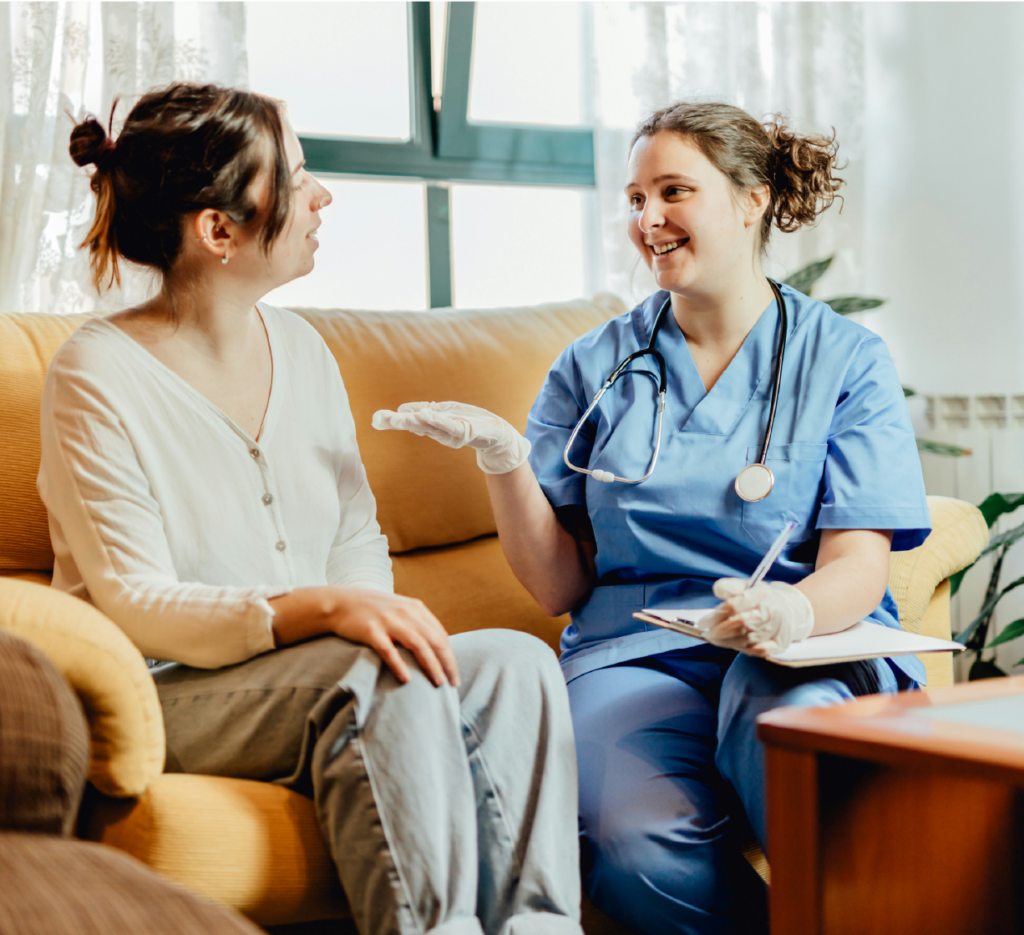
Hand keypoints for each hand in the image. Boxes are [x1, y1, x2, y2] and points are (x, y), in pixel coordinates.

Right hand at [269, 587, 458, 686]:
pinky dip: (399, 664)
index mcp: (416, 608)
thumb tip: (436, 647)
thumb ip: (417, 623)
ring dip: (431, 665)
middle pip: (434, 641)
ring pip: (418, 645)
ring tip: (438, 683)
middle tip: (453, 683)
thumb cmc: (373, 610)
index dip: (450, 655)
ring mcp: (389, 621)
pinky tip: (406, 679)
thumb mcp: (399, 610)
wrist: (340, 602)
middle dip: (447, 663)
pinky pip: (389, 650)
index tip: (454, 674)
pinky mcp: (371, 631)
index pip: (440, 635)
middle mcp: (406, 613)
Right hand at [372, 401, 530, 474]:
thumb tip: (402, 410)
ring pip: (428, 425)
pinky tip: (425, 414)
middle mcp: (438, 431)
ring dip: (412, 420)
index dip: (392, 420)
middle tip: (378, 419)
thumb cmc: (469, 421)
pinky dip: (437, 420)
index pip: (409, 420)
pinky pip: (448, 425)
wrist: (495, 433)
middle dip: (396, 421)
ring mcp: (450, 432)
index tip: (375, 419)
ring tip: (396, 417)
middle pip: (414, 424)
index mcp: (432, 425)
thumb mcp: (445, 413)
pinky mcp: (464, 430)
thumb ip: (426, 414)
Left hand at [700, 578, 813, 655]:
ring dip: (726, 641)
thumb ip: (729, 586)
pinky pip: (758, 651)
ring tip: (714, 638)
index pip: (737, 604)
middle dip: (720, 630)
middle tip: (707, 633)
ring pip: (747, 639)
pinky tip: (730, 644)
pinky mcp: (779, 644)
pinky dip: (741, 649)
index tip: (703, 621)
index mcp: (762, 594)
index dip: (717, 614)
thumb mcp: (746, 585)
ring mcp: (776, 630)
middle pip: (742, 624)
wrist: (790, 610)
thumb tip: (717, 590)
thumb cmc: (761, 598)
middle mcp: (771, 612)